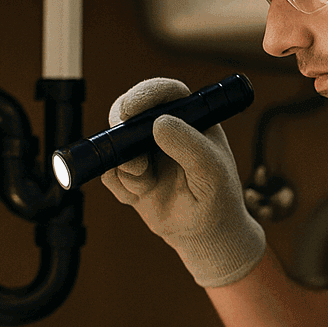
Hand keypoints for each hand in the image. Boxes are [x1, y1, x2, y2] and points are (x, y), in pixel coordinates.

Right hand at [99, 77, 265, 286]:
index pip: (165, 93)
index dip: (145, 94)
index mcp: (190, 118)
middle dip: (121, 129)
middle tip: (132, 157)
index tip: (131, 109)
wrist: (205, 233)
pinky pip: (109, 173)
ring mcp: (143, 151)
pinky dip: (120, 187)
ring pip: (115, 144)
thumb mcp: (211, 171)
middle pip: (128, 110)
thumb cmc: (218, 197)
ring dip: (126, 167)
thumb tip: (160, 122)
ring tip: (145, 184)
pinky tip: (140, 196)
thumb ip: (189, 145)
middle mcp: (164, 129)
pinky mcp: (129, 174)